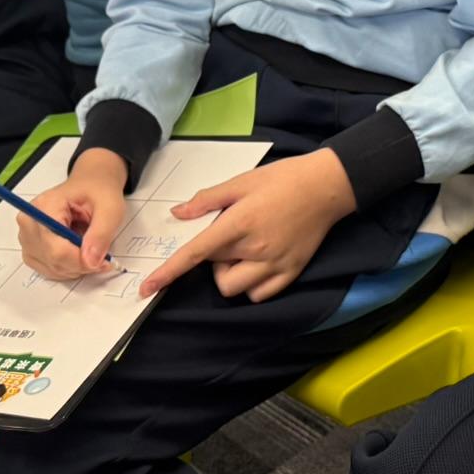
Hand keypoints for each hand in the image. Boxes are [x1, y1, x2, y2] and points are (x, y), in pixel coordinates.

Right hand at [19, 148, 127, 279]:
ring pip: (50, 267)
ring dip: (75, 268)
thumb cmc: (98, 191)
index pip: (55, 248)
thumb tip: (91, 262)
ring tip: (91, 250)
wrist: (90, 184)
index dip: (80, 260)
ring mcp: (27, 236)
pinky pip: (47, 269)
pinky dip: (67, 268)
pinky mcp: (31, 247)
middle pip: (52, 259)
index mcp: (45, 206)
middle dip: (81, 264)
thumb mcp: (110, 208)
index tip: (104, 262)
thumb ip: (101, 234)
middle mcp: (29, 222)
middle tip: (103, 258)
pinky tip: (79, 255)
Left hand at [143, 151, 355, 301]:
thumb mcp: (241, 181)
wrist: (326, 187)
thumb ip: (207, 200)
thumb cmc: (282, 179)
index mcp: (239, 223)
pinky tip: (257, 263)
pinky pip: (259, 295)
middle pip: (214, 271)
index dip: (169, 272)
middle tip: (227, 234)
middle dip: (212, 258)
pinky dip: (251, 285)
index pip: (195, 254)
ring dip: (229, 274)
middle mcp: (256, 249)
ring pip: (234, 288)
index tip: (148, 288)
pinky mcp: (291, 273)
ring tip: (242, 251)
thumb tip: (177, 213)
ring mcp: (275, 265)